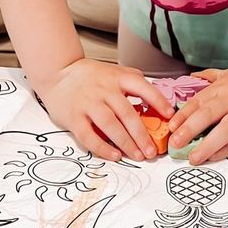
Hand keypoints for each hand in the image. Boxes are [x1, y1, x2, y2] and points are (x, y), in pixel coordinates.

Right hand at [36, 58, 174, 162]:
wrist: (57, 73)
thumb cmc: (90, 76)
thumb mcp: (113, 71)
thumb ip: (133, 82)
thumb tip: (157, 101)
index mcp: (117, 77)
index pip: (141, 87)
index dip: (157, 101)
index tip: (169, 116)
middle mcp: (103, 89)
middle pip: (126, 113)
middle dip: (142, 134)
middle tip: (152, 150)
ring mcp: (88, 103)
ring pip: (110, 125)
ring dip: (126, 143)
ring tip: (138, 155)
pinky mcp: (73, 117)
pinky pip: (89, 135)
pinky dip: (102, 148)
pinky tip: (114, 155)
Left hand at [167, 63, 227, 164]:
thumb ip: (209, 78)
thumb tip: (193, 78)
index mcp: (221, 88)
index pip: (197, 102)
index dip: (183, 116)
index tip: (171, 128)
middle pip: (207, 115)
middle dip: (189, 130)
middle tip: (175, 143)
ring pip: (224, 131)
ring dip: (207, 145)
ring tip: (193, 158)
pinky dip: (226, 150)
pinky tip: (214, 157)